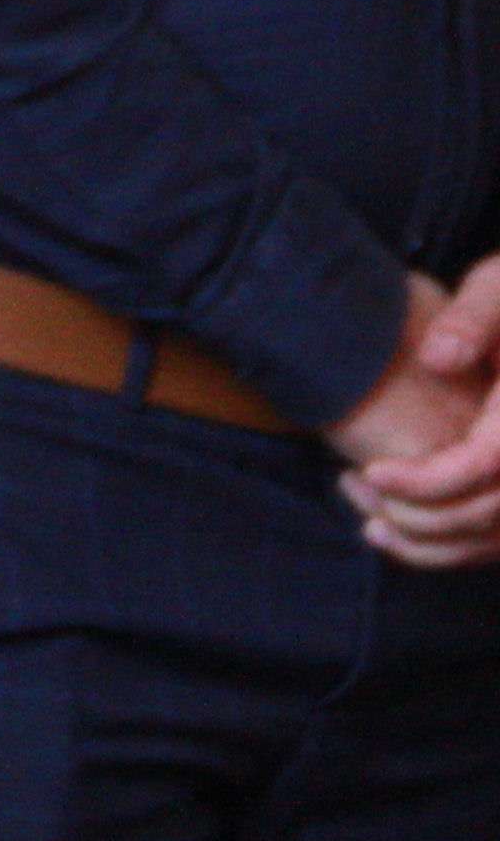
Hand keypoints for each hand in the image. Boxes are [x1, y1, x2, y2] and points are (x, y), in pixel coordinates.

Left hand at [347, 261, 499, 564]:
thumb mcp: (499, 290)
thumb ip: (472, 319)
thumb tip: (438, 357)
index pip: (484, 465)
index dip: (426, 480)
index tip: (369, 471)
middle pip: (490, 513)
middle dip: (419, 515)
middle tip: (355, 491)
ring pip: (498, 539)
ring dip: (433, 544)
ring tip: (370, 526)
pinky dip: (456, 549)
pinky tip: (403, 533)